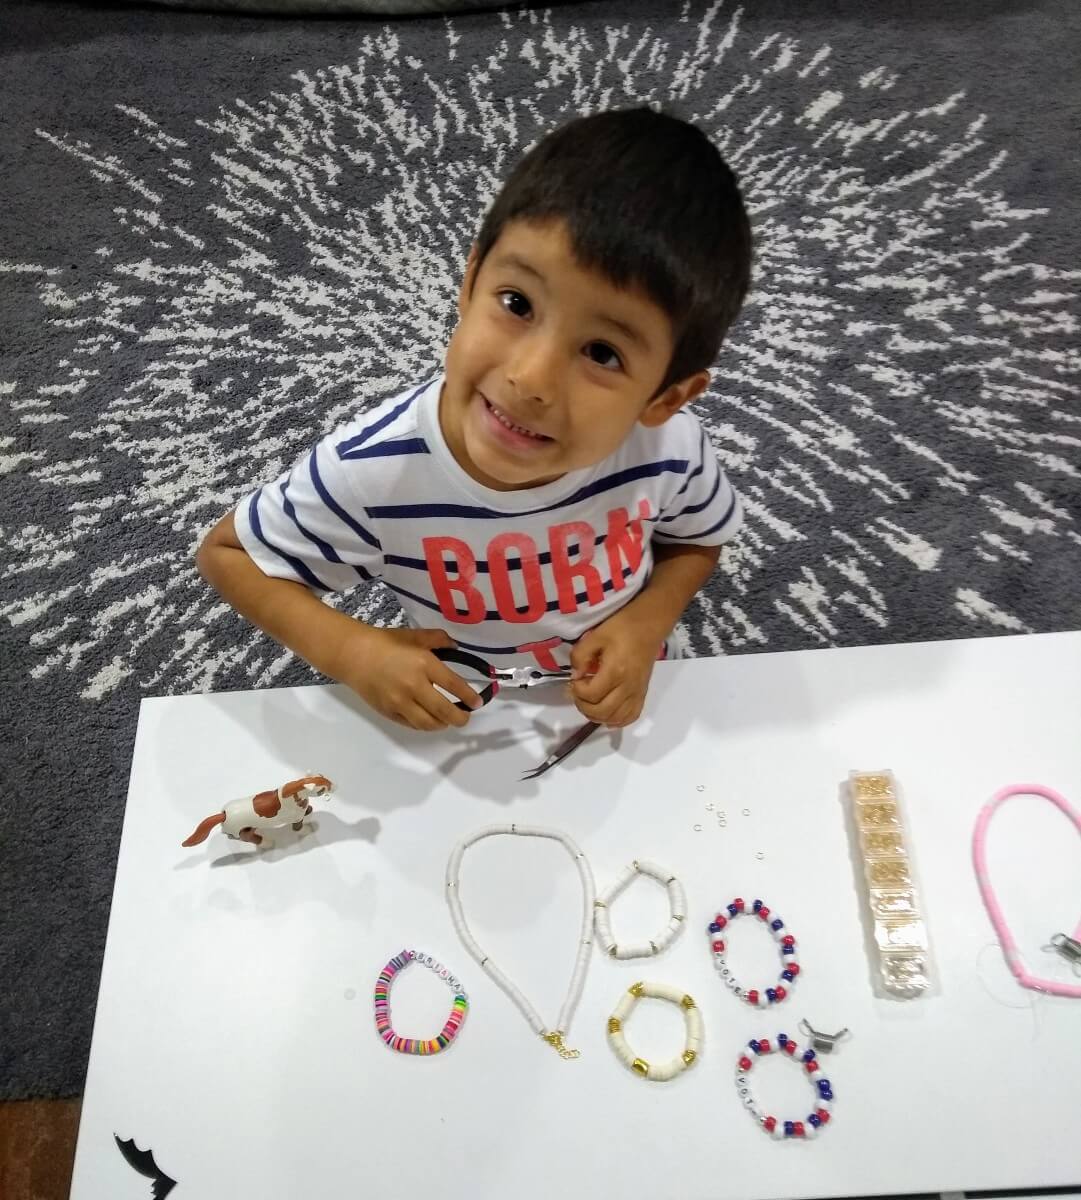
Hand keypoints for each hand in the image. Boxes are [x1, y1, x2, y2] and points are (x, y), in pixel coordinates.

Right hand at [336, 627, 482, 731]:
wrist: (353, 655)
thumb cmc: (386, 642)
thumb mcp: (415, 636)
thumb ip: (439, 640)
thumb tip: (456, 647)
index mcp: (424, 664)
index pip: (454, 685)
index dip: (470, 696)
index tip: (477, 702)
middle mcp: (414, 685)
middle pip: (445, 711)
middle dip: (460, 718)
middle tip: (465, 717)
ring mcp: (400, 702)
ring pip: (429, 723)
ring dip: (442, 724)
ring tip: (447, 720)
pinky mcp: (389, 711)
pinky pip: (412, 724)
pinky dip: (424, 725)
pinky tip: (428, 720)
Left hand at [569, 609, 663, 727]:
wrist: (649, 626)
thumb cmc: (622, 628)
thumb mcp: (595, 636)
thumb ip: (580, 656)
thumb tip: (575, 676)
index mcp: (615, 671)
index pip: (591, 694)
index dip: (577, 690)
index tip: (575, 679)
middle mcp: (628, 687)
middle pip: (601, 711)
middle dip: (583, 705)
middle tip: (578, 692)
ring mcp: (637, 693)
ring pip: (615, 718)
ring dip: (597, 715)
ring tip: (589, 702)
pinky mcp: (643, 693)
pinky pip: (631, 717)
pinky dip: (616, 721)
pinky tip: (607, 714)